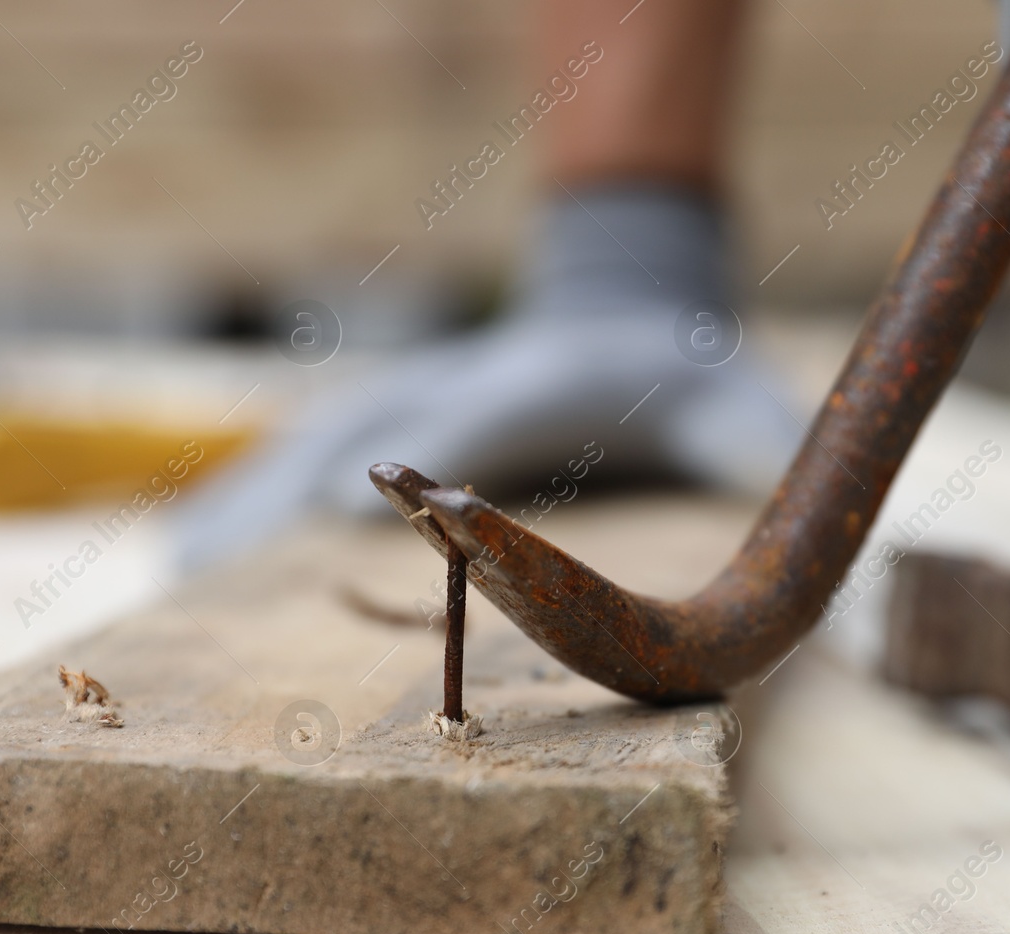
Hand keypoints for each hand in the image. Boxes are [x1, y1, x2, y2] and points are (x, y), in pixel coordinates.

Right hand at [174, 307, 800, 569]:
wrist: (628, 290)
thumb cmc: (683, 374)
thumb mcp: (742, 410)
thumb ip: (764, 452)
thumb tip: (836, 520)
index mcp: (533, 391)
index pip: (471, 432)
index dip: (432, 477)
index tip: (382, 520)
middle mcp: (458, 391)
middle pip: (362, 442)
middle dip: (296, 499)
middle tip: (220, 568)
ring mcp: (415, 400)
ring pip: (313, 449)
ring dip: (249, 504)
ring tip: (172, 567)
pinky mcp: (394, 417)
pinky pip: (303, 456)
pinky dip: (244, 496)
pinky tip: (190, 545)